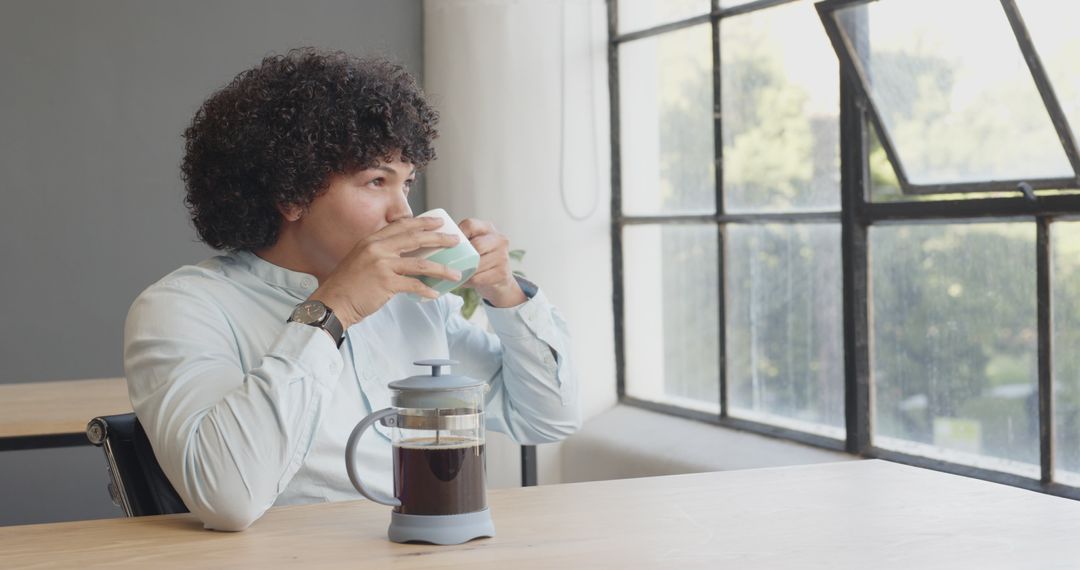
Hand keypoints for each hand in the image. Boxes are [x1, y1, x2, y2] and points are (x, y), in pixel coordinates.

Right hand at [309, 217, 463, 327]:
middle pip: (415, 238)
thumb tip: (401, 255)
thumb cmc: (347, 285)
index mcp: (371, 240)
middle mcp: (377, 248)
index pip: (402, 226)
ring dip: (442, 269)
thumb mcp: (360, 259)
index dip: (423, 222)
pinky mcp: (385, 283)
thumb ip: (378, 253)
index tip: (439, 222)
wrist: (331, 303)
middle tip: (455, 240)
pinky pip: (413, 285)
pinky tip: (436, 294)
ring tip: (456, 274)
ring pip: (421, 264)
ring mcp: (382, 265)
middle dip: (439, 238)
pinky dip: (427, 290)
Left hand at [459, 218, 526, 307]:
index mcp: (488, 228)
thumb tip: (435, 243)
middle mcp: (499, 239)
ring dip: (463, 271)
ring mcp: (503, 256)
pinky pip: (478, 277)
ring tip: (455, 274)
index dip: (457, 234)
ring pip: (476, 263)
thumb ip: (462, 240)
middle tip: (450, 263)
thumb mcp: (475, 245)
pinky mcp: (502, 273)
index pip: (470, 224)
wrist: (501, 282)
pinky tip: (464, 281)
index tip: (451, 245)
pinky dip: (468, 281)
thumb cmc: (481, 260)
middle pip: (476, 244)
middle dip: (462, 256)